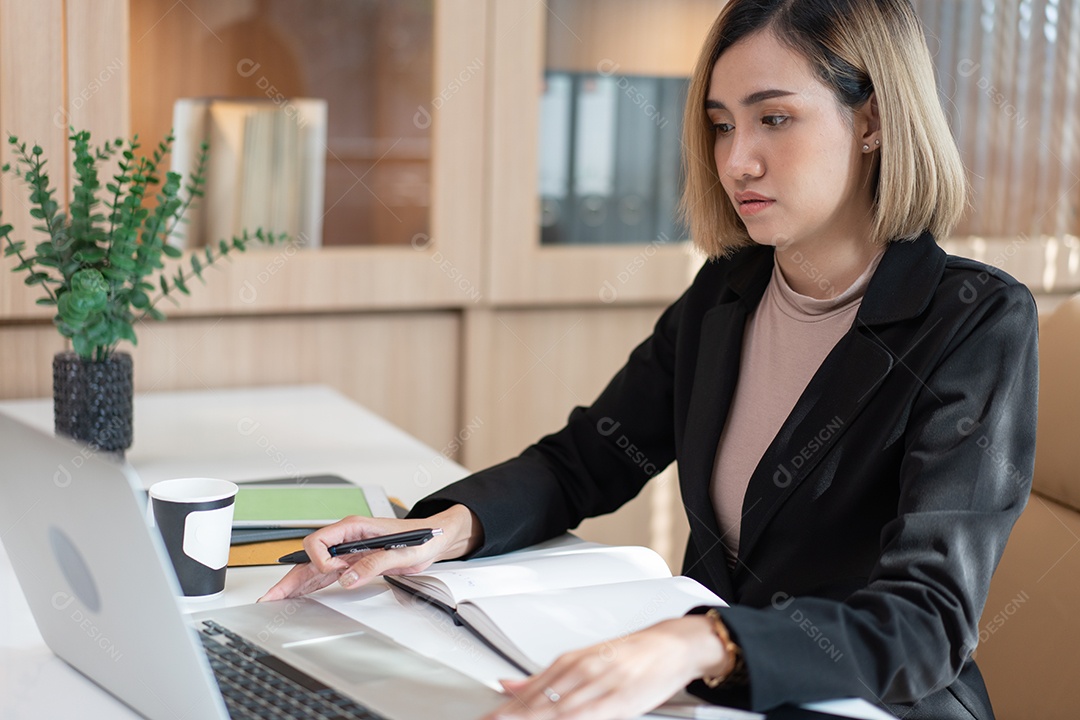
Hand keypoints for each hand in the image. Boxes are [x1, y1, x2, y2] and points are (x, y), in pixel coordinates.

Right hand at [257, 504, 481, 601]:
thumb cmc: (420, 537)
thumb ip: (374, 563)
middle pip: (310, 557)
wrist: (434, 538)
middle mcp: (347, 538)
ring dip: (295, 584)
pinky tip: (298, 596)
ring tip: (275, 601)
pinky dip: (310, 586)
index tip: (335, 571)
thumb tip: (349, 578)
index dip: (321, 558)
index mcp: (355, 528)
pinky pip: (326, 575)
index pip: (320, 539)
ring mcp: (348, 552)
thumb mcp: (401, 552)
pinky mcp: (353, 563)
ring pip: (313, 568)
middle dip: (290, 576)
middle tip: (271, 597)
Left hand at [485, 615, 727, 719]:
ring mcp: (600, 686)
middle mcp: (580, 671)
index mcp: (569, 663)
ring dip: (533, 718)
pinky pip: (587, 715)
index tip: (485, 719)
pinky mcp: (620, 700)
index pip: (528, 693)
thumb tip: (506, 685)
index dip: (505, 711)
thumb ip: (544, 678)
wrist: (672, 644)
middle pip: (539, 704)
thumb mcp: (583, 661)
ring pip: (558, 711)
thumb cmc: (629, 656)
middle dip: (513, 717)